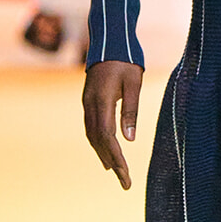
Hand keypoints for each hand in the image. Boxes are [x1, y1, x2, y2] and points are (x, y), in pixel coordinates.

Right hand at [83, 59, 142, 189]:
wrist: (109, 40)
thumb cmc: (126, 60)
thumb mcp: (133, 83)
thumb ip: (130, 110)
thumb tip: (129, 139)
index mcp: (102, 100)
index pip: (108, 137)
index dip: (116, 158)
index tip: (125, 175)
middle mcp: (90, 104)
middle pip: (98, 140)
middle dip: (112, 162)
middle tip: (124, 182)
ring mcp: (87, 102)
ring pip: (92, 135)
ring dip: (103, 153)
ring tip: (115, 171)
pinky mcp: (88, 100)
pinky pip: (91, 126)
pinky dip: (98, 141)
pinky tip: (105, 149)